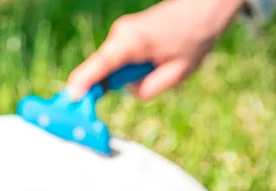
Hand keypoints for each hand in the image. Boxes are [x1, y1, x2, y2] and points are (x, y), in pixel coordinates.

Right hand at [66, 0, 246, 99]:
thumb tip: (128, 91)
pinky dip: (130, 68)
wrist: (204, 7)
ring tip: (162, 63)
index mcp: (133, 41)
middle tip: (128, 92)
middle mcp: (121, 34)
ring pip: (113, 67)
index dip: (84, 82)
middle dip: (113, 85)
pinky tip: (157, 59)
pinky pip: (118, 60)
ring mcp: (121, 32)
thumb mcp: (179, 73)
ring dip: (131, 75)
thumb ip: (150, 88)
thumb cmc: (195, 36)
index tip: (71, 97)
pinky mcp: (125, 35)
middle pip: (103, 69)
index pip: (102, 64)